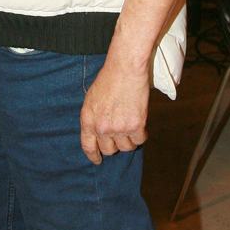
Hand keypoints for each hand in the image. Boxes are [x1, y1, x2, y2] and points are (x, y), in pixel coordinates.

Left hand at [80, 47, 148, 164]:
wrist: (125, 68)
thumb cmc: (109, 79)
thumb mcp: (91, 99)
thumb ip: (93, 117)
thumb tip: (98, 133)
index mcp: (87, 120)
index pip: (88, 146)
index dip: (94, 156)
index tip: (98, 160)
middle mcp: (101, 127)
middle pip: (109, 150)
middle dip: (115, 145)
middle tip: (120, 135)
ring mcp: (118, 128)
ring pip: (126, 147)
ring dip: (129, 139)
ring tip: (130, 124)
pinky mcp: (135, 126)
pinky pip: (140, 140)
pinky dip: (141, 134)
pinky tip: (140, 123)